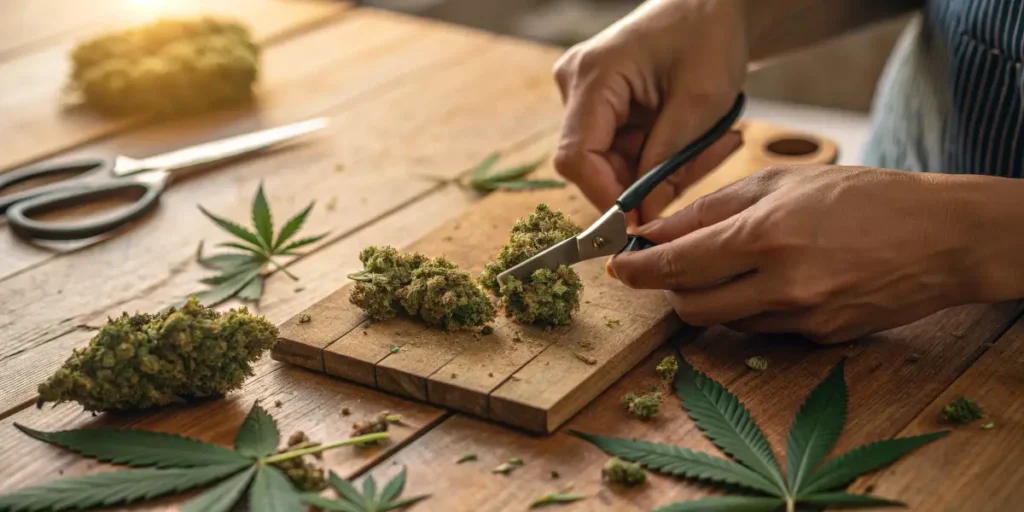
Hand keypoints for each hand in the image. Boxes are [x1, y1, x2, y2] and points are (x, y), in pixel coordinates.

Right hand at [552, 0, 747, 225]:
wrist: (712, 3)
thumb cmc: (708, 35)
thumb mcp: (699, 104)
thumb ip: (667, 163)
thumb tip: (642, 218)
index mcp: (593, 76)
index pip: (576, 157)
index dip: (605, 197)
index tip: (642, 221)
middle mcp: (576, 85)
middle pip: (592, 164)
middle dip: (643, 183)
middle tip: (697, 171)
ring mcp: (585, 95)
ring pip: (612, 162)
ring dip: (659, 169)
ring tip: (709, 144)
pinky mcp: (601, 105)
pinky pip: (623, 149)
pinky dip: (659, 156)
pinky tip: (693, 138)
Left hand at [608, 166, 983, 343]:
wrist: (940, 237)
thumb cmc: (863, 198)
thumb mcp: (783, 183)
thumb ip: (712, 208)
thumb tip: (657, 229)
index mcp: (765, 236)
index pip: (677, 264)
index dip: (638, 269)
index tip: (618, 266)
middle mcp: (779, 284)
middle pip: (689, 306)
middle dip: (667, 289)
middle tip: (668, 267)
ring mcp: (801, 317)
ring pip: (723, 321)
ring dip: (708, 298)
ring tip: (727, 267)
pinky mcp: (818, 337)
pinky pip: (761, 329)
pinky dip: (749, 308)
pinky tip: (770, 281)